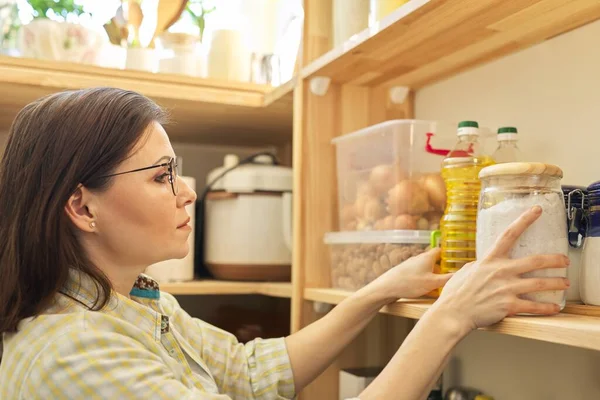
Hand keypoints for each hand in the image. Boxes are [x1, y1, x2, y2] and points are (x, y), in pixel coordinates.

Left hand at [365, 248, 452, 302]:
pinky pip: (419, 274)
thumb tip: (461, 274)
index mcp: (427, 257)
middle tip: (448, 277)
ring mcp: (411, 265)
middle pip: (434, 261)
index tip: (455, 261)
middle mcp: (419, 258)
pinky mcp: (405, 272)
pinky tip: (426, 290)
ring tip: (438, 286)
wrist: (387, 287)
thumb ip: (448, 278)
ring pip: (426, 269)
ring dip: (433, 276)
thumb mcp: (433, 282)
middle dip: (442, 269)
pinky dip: (424, 280)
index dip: (448, 255)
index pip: (440, 251)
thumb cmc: (410, 283)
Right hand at [436, 206, 569, 330]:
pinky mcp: (508, 306)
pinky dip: (547, 308)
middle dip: (554, 260)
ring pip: (540, 284)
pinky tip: (555, 307)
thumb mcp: (467, 271)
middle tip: (565, 260)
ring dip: (556, 283)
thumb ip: (481, 265)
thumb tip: (486, 262)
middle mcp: (501, 272)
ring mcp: (506, 289)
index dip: (524, 220)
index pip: (509, 235)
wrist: (453, 313)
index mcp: (490, 260)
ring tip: (565, 283)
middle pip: (535, 261)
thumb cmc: (456, 293)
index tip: (537, 210)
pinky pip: (534, 306)